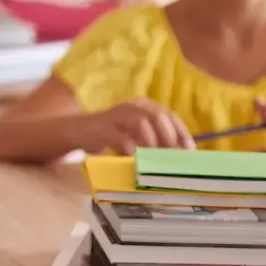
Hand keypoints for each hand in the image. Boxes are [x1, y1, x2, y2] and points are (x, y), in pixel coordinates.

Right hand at [76, 99, 194, 153]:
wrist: (76, 131)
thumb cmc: (111, 135)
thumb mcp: (135, 134)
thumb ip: (154, 138)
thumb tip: (180, 153)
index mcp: (142, 105)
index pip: (168, 114)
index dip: (181, 131)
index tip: (188, 149)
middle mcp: (130, 106)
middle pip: (156, 115)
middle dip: (168, 137)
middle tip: (172, 156)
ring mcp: (114, 116)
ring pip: (140, 122)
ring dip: (151, 142)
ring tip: (155, 158)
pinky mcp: (101, 129)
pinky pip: (120, 137)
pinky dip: (132, 149)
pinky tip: (136, 159)